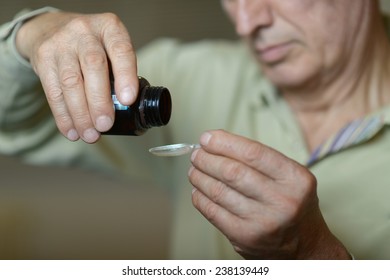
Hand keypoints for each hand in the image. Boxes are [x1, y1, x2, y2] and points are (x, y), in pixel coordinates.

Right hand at [16, 11, 138, 142]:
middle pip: (93, 67)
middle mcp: (84, 31)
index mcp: (110, 28)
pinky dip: (63, 115)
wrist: (51, 29)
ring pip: (71, 82)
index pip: (121, 50)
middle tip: (105, 125)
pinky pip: (53, 91)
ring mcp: (61, 43)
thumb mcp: (110, 47)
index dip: (125, 76)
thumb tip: (131, 109)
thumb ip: (120, 71)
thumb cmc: (93, 46)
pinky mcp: (43, 58)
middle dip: (99, 101)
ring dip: (81, 114)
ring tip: (90, 135)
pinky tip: (71, 131)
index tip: (128, 100)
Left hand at [189, 130, 349, 258]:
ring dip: (200, 177)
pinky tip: (198, 190)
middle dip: (207, 159)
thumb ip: (260, 160)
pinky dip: (200, 198)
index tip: (206, 138)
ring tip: (194, 170)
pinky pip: (213, 212)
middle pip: (232, 172)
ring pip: (218, 191)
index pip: (253, 153)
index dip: (224, 143)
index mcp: (296, 179)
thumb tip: (215, 143)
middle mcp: (282, 201)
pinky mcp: (245, 238)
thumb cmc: (292, 203)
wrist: (305, 245)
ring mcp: (263, 222)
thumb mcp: (290, 176)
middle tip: (196, 154)